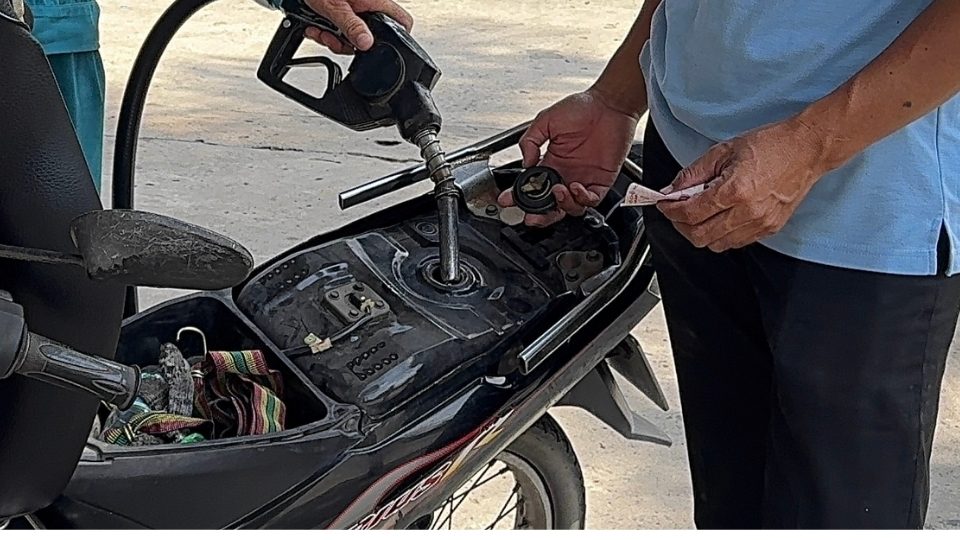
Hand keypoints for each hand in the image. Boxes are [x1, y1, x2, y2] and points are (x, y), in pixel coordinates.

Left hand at [303, 0, 412, 53]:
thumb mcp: (335, 8)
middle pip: (371, 35)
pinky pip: (341, 29)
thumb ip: (351, 26)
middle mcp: (368, 5)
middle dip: (350, 43)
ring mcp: (355, 9)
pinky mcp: (342, 11)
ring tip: (321, 31)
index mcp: (376, 1)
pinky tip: (316, 26)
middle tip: (336, 40)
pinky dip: (327, 31)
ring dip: (334, 38)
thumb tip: (367, 43)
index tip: (380, 48)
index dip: (398, 38)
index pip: (402, 22)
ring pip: (353, 34)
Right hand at [498, 89, 639, 226]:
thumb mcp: (546, 119)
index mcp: (551, 161)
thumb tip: (525, 162)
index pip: (533, 186)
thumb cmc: (583, 107)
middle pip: (550, 204)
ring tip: (557, 192)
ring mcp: (583, 178)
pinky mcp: (601, 181)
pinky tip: (576, 187)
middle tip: (532, 216)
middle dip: (540, 214)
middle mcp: (567, 173)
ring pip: (570, 207)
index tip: (508, 200)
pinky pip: (591, 200)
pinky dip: (582, 199)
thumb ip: (530, 140)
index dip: (520, 196)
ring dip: (562, 205)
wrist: (610, 104)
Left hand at [657, 118, 827, 251]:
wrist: (807, 149)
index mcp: (735, 190)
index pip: (690, 213)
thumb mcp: (724, 151)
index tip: (664, 205)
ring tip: (699, 214)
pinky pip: (735, 243)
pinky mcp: (769, 229)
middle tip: (677, 211)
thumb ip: (693, 173)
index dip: (670, 211)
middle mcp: (748, 212)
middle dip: (681, 225)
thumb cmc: (771, 145)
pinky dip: (720, 235)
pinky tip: (719, 218)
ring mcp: (760, 224)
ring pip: (716, 245)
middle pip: (699, 236)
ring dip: (700, 233)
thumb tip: (671, 190)